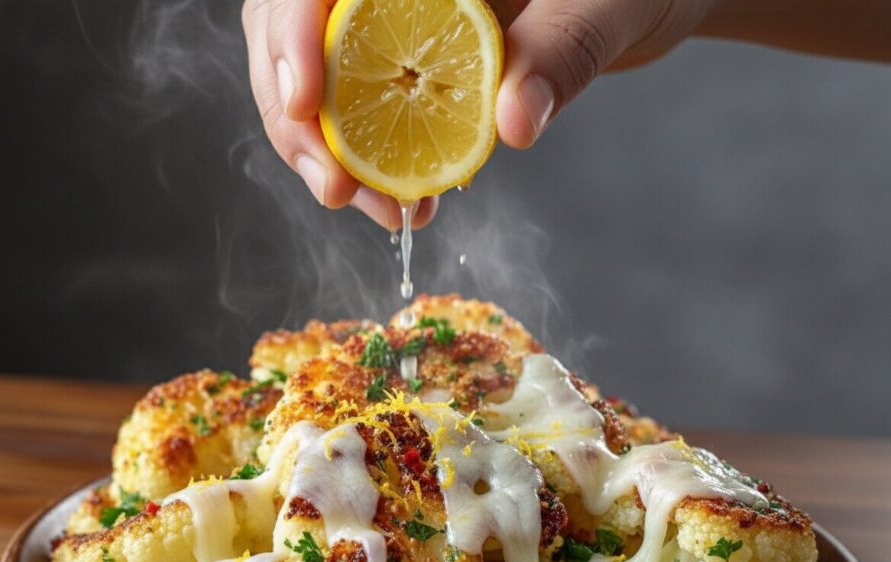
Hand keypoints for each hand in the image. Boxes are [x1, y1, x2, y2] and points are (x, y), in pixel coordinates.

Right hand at [242, 0, 715, 227]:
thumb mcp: (602, 7)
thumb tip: (515, 124)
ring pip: (315, 76)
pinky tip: (404, 202)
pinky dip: (372, 162)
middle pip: (288, 29)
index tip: (306, 105)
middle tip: (336, 188)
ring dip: (329, 154)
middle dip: (297, 116)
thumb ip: (558, 53)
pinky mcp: (401, 58)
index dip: (291, 34)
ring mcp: (388, 15)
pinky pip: (361, 106)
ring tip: (382, 211)